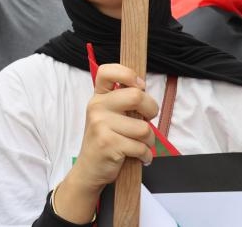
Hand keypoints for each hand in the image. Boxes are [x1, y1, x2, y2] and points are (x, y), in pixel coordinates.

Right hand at [51, 64, 157, 221]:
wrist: (90, 169)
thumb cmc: (106, 140)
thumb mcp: (108, 115)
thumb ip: (122, 101)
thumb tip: (143, 90)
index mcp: (98, 97)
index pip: (108, 71)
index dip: (128, 74)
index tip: (139, 86)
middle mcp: (97, 106)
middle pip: (136, 96)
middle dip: (151, 110)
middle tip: (147, 121)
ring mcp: (101, 125)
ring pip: (143, 127)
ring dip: (149, 140)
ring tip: (139, 144)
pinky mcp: (108, 144)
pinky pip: (141, 146)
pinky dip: (145, 155)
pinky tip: (138, 156)